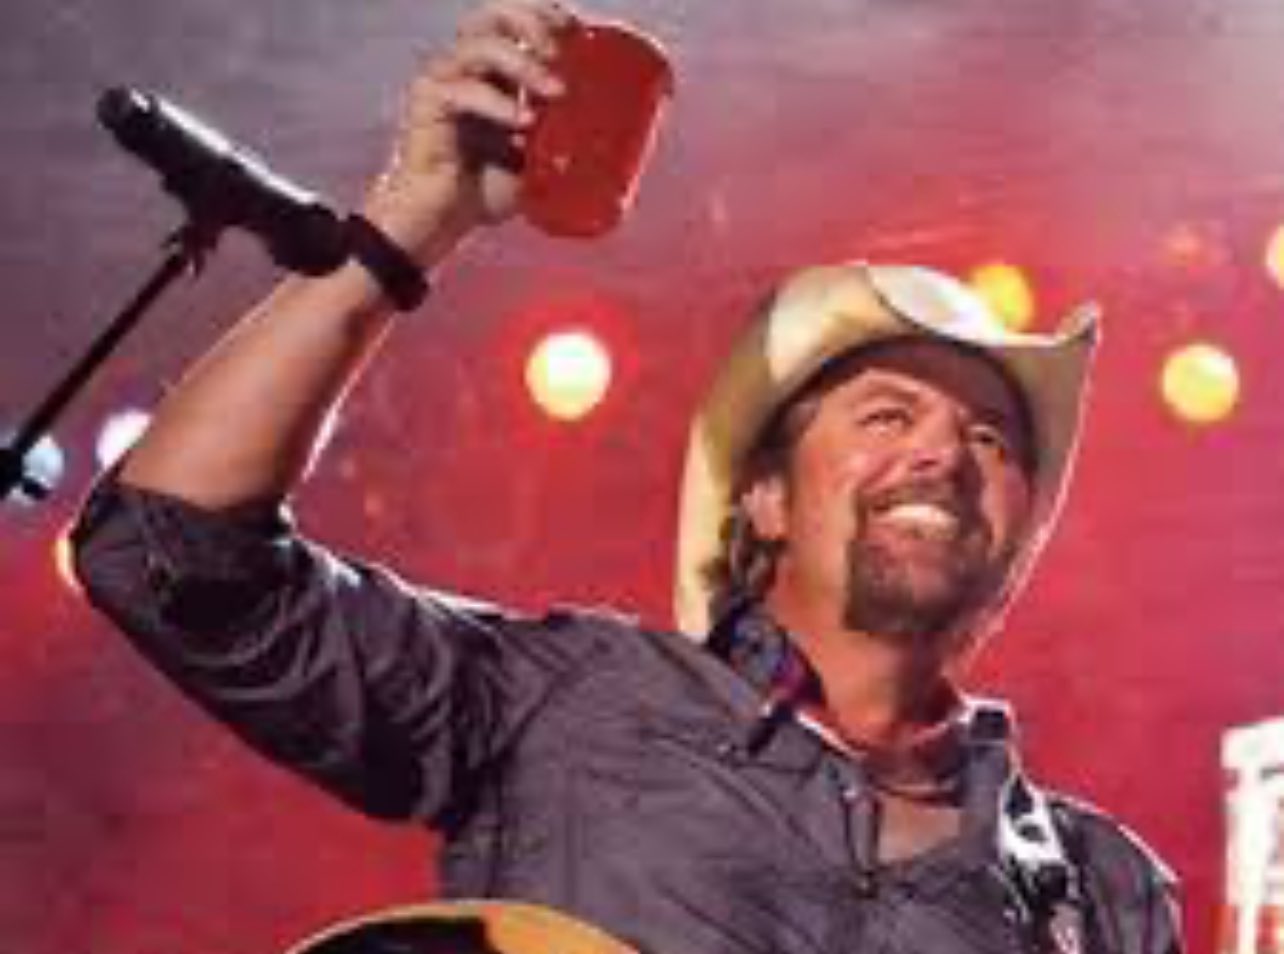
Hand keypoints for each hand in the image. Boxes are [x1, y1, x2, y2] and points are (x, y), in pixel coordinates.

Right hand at [366, 0, 573, 252]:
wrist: (442, 222)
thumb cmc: (484, 190)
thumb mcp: (538, 160)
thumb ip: (564, 141)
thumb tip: (620, 138)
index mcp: (493, 73)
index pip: (514, 20)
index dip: (545, 13)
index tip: (579, 29)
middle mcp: (466, 67)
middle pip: (493, 15)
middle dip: (532, 22)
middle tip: (562, 49)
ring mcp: (444, 80)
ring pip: (481, 45)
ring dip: (523, 62)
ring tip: (554, 91)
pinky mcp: (428, 103)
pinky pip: (464, 90)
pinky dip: (498, 103)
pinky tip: (523, 123)